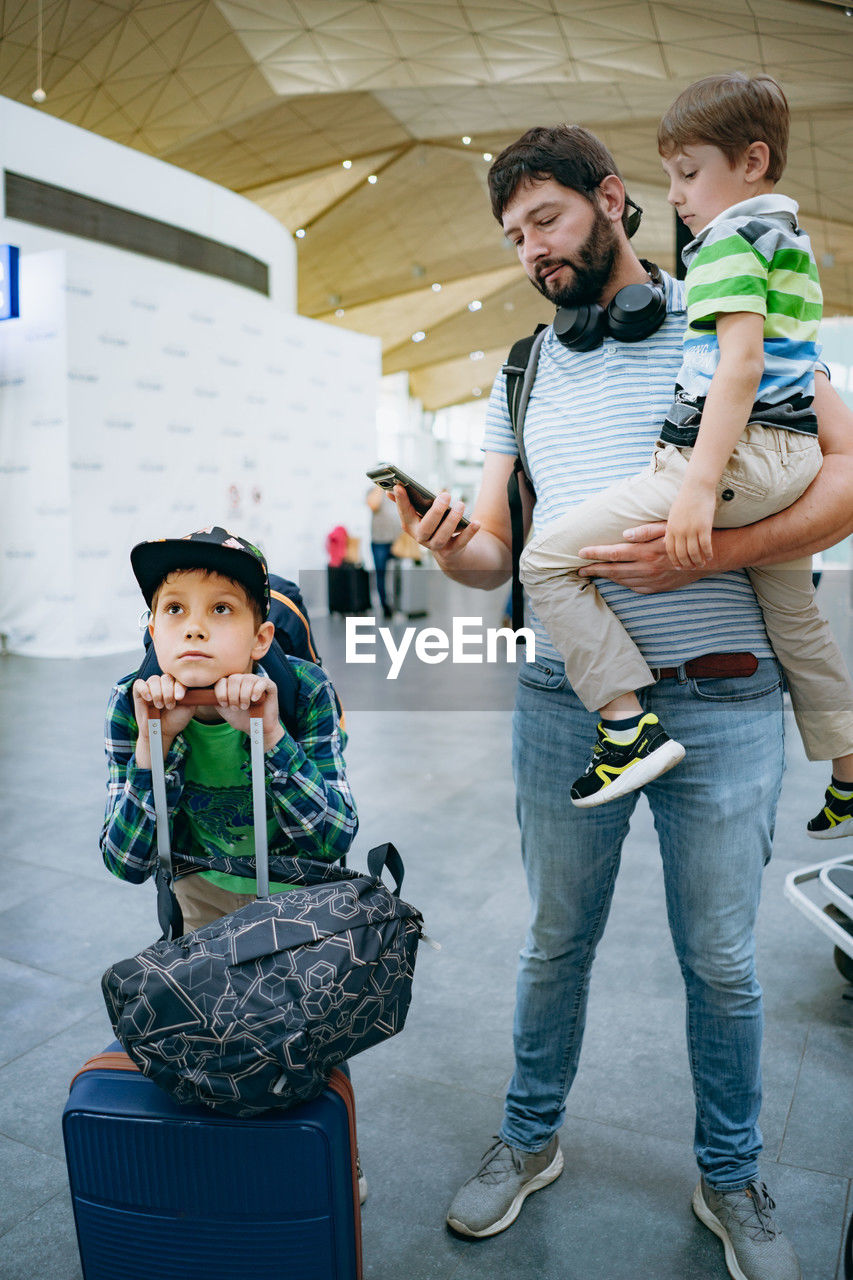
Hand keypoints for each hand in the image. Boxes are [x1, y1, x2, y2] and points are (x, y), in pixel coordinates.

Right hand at [132, 675, 194, 767]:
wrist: (161, 732)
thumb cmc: (175, 720)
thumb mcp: (188, 708)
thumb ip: (192, 696)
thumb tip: (195, 684)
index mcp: (176, 686)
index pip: (178, 678)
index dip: (179, 686)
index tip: (179, 698)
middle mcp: (164, 684)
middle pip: (166, 677)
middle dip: (168, 692)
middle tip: (169, 706)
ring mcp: (151, 687)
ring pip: (154, 679)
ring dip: (157, 693)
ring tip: (159, 706)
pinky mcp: (138, 692)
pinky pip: (139, 683)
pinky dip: (144, 689)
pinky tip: (148, 698)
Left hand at [211, 674, 283, 750]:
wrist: (257, 728)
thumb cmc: (241, 718)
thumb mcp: (224, 709)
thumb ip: (216, 698)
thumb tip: (206, 692)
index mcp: (232, 683)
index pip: (222, 680)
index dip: (221, 693)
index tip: (225, 705)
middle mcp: (244, 679)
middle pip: (234, 679)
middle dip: (233, 696)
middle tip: (237, 708)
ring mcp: (256, 681)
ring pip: (247, 680)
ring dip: (244, 696)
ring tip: (245, 706)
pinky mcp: (269, 685)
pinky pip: (261, 682)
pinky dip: (256, 691)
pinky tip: (254, 700)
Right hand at [391, 484, 479, 569]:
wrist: (448, 550)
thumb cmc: (433, 524)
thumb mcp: (420, 514)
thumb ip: (407, 502)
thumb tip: (392, 489)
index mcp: (410, 526)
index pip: (404, 513)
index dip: (400, 501)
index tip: (399, 486)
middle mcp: (421, 538)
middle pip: (426, 527)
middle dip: (436, 511)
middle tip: (445, 495)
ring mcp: (436, 546)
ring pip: (443, 536)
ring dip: (452, 520)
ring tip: (461, 504)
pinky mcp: (452, 551)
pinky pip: (461, 543)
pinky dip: (469, 533)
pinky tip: (476, 523)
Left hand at [578, 522, 703, 593]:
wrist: (707, 558)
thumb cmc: (685, 538)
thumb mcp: (666, 528)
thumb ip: (644, 531)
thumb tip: (624, 534)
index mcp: (646, 552)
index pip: (614, 553)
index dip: (595, 554)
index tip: (580, 554)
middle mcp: (646, 568)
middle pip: (613, 570)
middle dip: (594, 570)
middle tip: (579, 570)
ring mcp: (652, 580)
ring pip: (622, 580)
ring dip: (606, 577)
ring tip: (594, 574)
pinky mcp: (657, 587)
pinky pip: (635, 588)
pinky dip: (623, 584)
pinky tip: (616, 580)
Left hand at [665, 485, 716, 569]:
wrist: (697, 487)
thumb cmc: (685, 499)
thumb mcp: (673, 515)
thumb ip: (670, 529)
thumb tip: (665, 541)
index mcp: (671, 528)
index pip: (670, 550)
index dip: (675, 560)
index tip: (679, 567)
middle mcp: (680, 531)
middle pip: (681, 554)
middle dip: (686, 563)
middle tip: (692, 568)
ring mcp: (692, 529)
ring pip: (694, 552)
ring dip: (698, 561)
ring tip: (702, 564)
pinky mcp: (704, 526)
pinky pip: (706, 545)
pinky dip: (708, 553)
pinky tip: (710, 556)